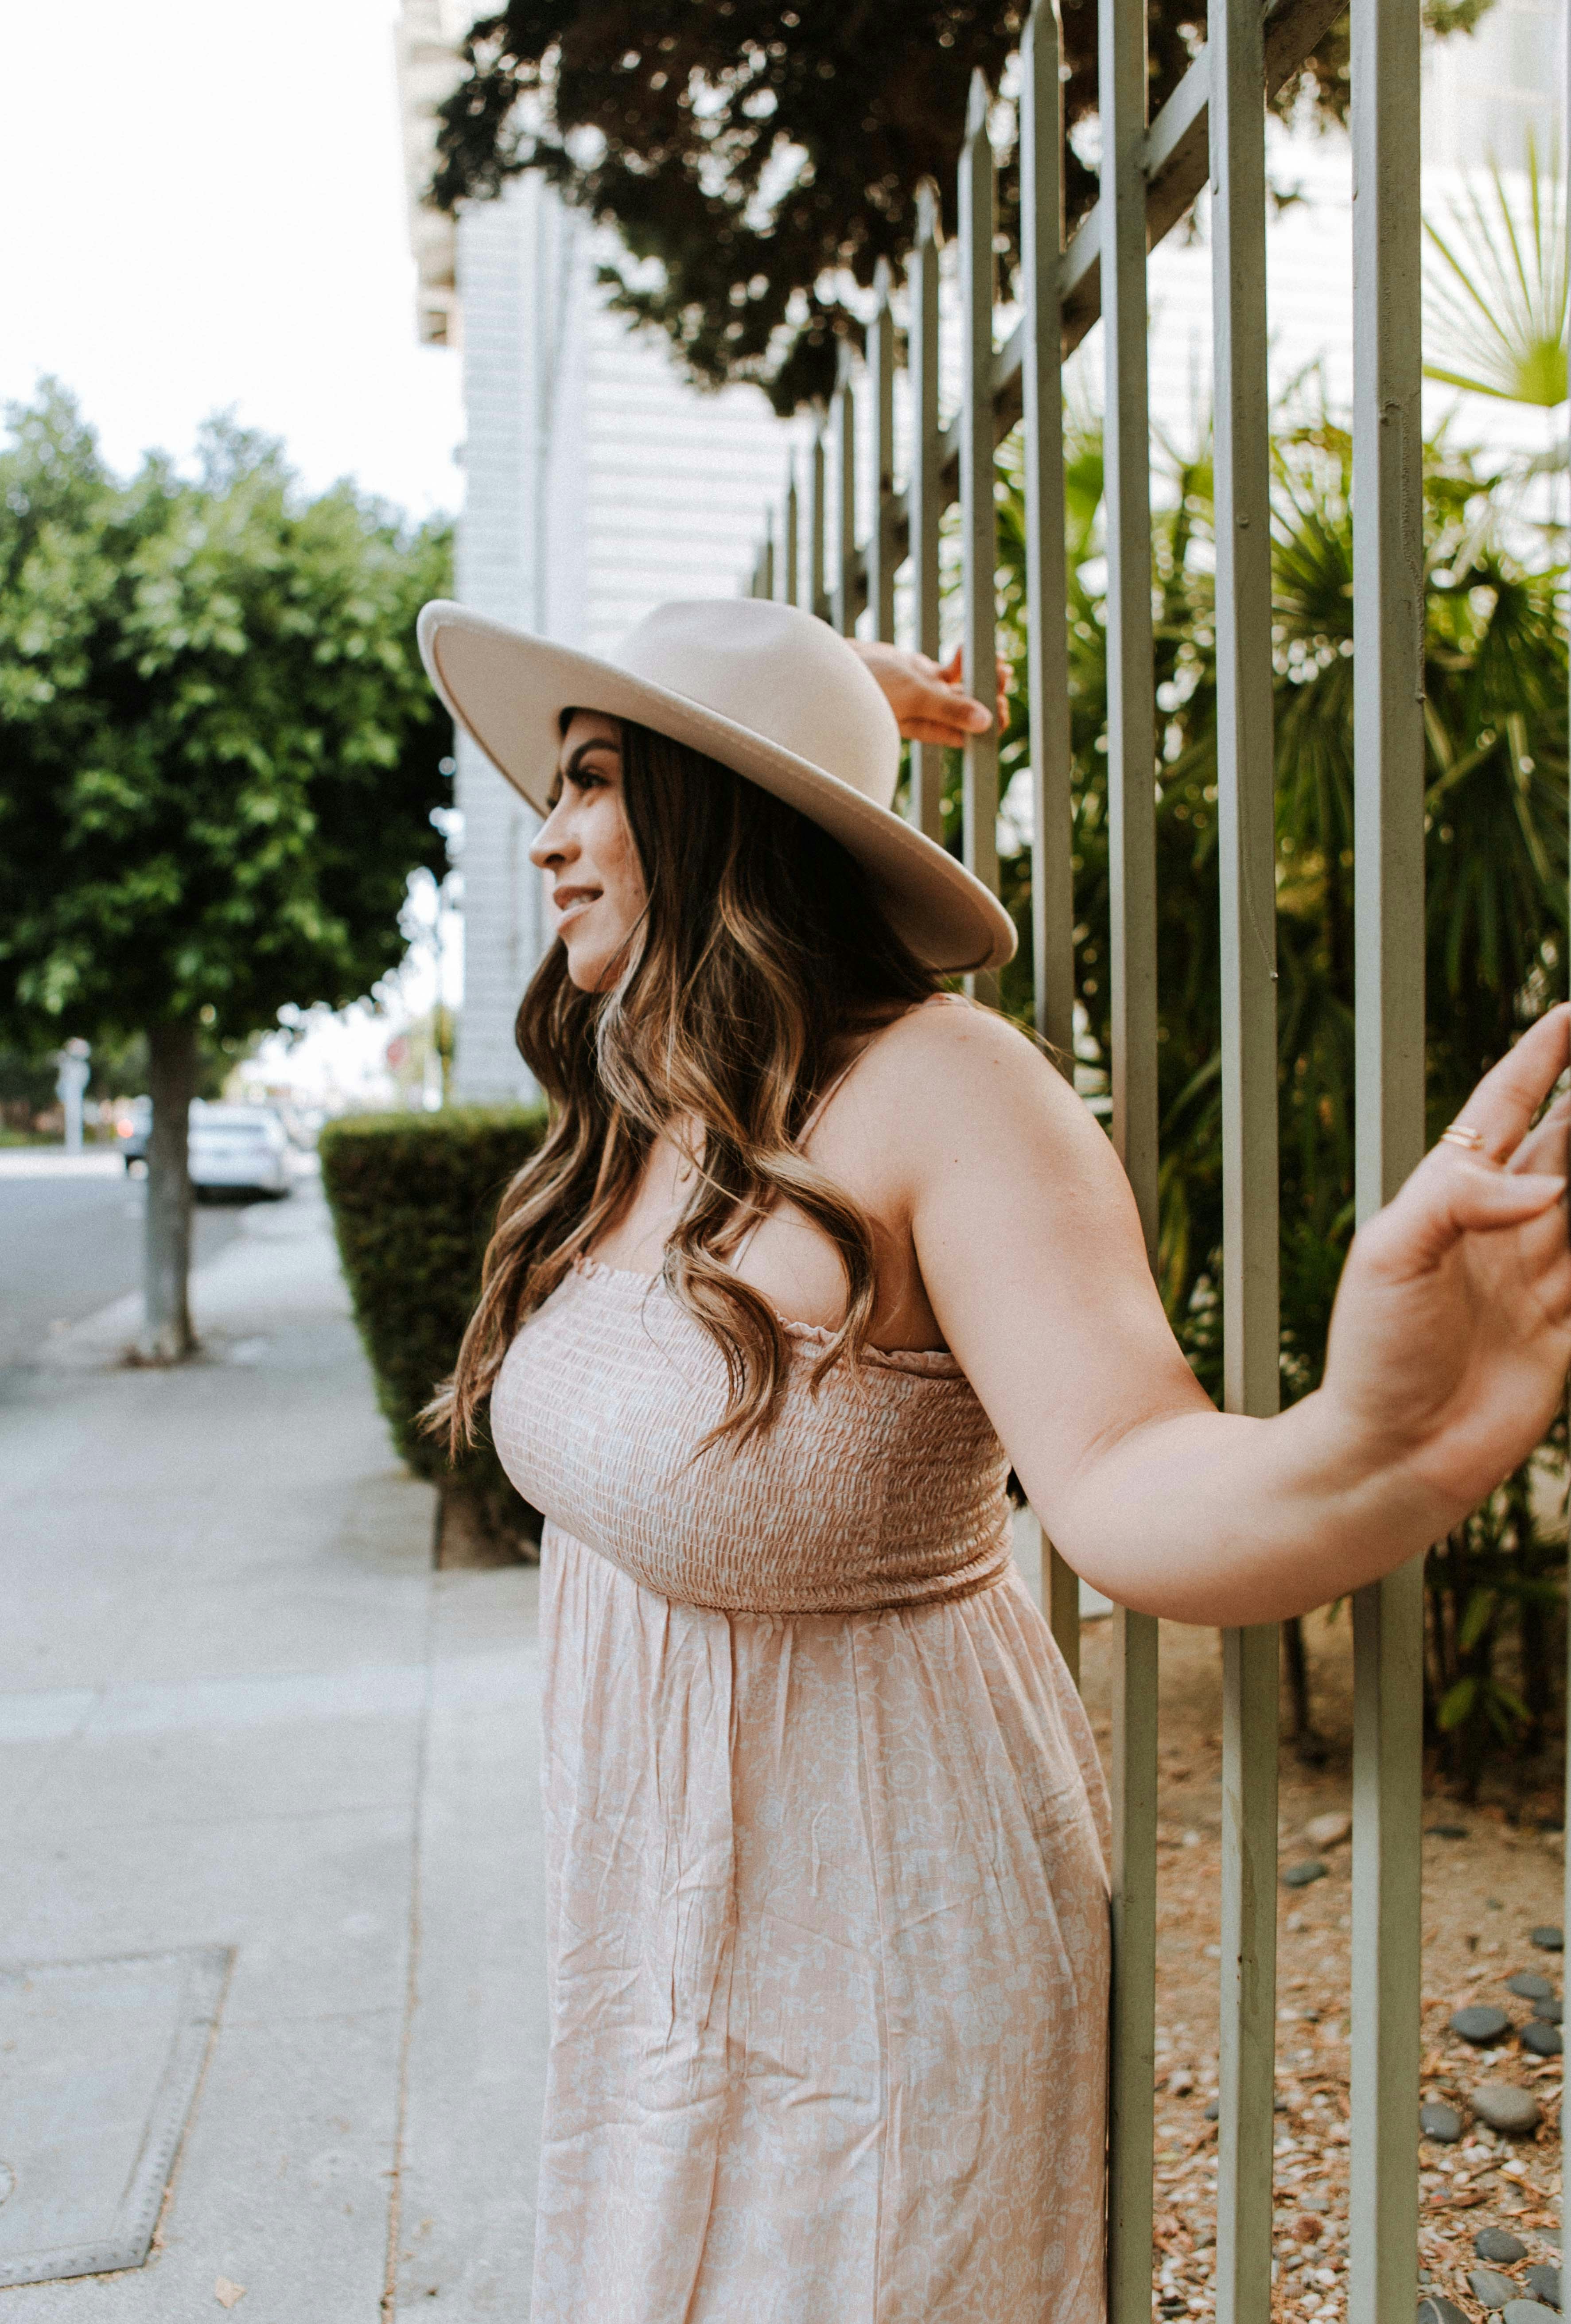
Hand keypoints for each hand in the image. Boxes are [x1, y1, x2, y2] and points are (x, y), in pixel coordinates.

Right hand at [851, 639, 1011, 746]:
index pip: (972, 735)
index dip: (992, 722)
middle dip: (992, 693)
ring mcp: (930, 694)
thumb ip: (950, 709)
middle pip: (974, 710)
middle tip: (1001, 674)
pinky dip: (964, 660)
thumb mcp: (915, 698)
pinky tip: (966, 648)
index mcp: (934, 730)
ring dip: (983, 674)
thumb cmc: (870, 689)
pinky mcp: (923, 675)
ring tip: (997, 659)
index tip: (1000, 701)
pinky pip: (952, 671)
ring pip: (966, 688)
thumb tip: (986, 723)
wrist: (838, 668)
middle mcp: (934, 716)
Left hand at [1320, 1004, 1570, 1528]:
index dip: (1537, 1063)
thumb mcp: (1390, 1256)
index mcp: (1449, 1200)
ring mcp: (1536, 1278)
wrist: (1388, 1455)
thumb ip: (1459, 1201)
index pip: (1502, 1111)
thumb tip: (1546, 1184)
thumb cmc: (1371, 1354)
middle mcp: (1499, 1230)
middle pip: (1566, 1147)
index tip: (1567, 1016)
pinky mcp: (1565, 1330)